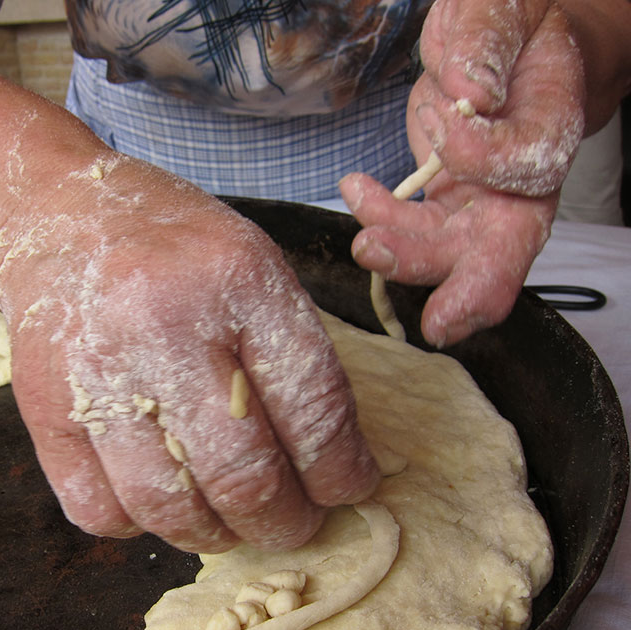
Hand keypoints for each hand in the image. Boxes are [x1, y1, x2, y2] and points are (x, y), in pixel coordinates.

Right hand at [0, 155, 379, 552]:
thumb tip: (329, 462)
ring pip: (168, 504)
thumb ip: (289, 355)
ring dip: (213, 536)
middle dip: (283, 523)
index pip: (313, 405)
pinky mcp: (42, 407)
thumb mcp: (252, 267)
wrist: (56, 216)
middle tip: (293, 527)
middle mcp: (163, 324)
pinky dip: (138, 525)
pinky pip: (97, 509)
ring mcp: (94, 370)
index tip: (348, 490)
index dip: (341, 470)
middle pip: (241, 472)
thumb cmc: (172, 247)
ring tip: (228, 525)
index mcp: (237, 278)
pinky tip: (157, 499)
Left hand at [340, 0, 584, 346]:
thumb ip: (489, 42)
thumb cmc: (510, 28)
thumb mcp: (502, 10)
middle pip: (504, 252)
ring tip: (365, 245)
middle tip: (438, 321)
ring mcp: (481, 204)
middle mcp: (520, 185)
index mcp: (550, 131)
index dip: (481, 156)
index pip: (523, 166)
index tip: (446, 120)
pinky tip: (356, 190)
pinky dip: (380, 222)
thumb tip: (474, 92)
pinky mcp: (443, 208)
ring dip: (406, 261)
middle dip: (470, 291)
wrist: (502, 46)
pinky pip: (412, 231)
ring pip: (450, 255)